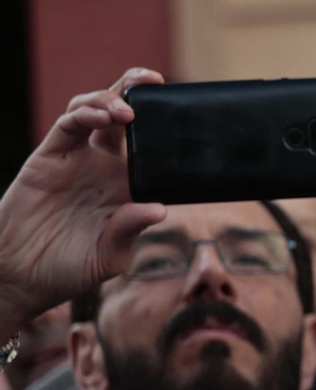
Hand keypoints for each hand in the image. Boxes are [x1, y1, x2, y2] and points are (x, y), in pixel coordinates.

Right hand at [0, 68, 167, 335]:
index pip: (150, 149)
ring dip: (111, 99)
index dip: (164, 128)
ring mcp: (78, 160)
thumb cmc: (71, 269)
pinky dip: (85, 114)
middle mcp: (105, 168)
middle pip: (124, 119)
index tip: (184, 113)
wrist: (23, 274)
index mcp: (128, 189)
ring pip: (95, 112)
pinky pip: (68, 126)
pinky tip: (101, 116)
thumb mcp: (110, 255)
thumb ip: (130, 230)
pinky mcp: (50, 157)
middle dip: (137, 93)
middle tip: (153, 80)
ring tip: (127, 109)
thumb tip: (159, 208)